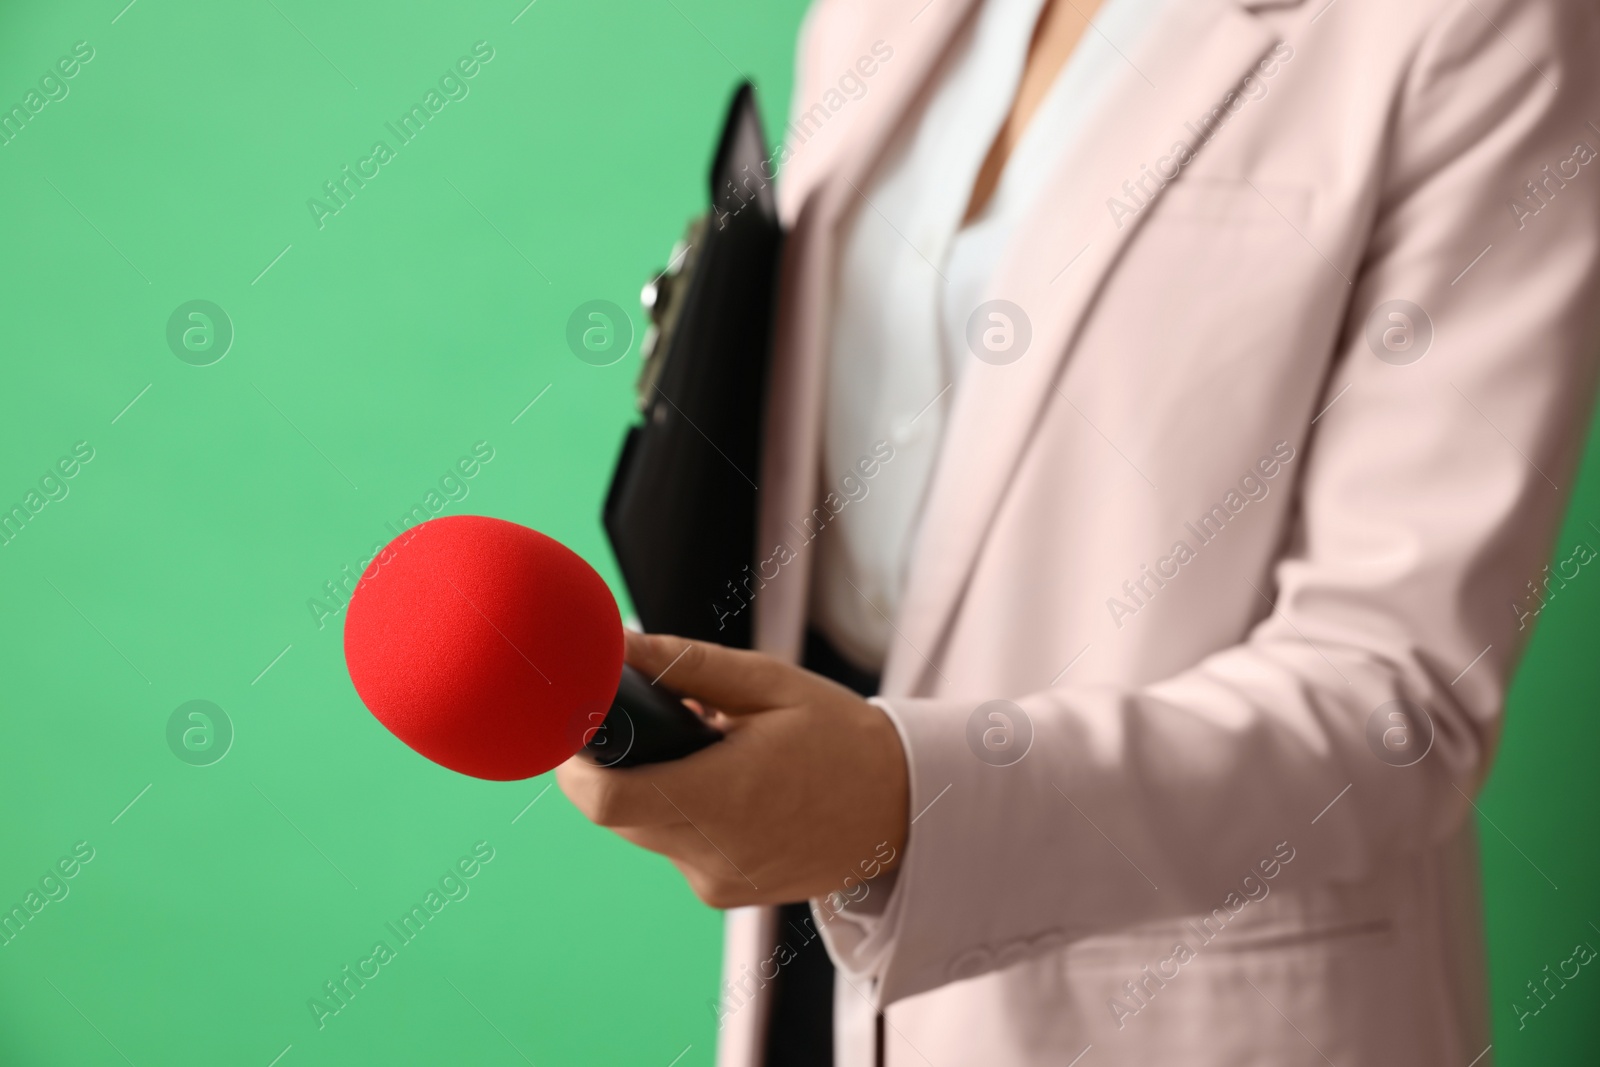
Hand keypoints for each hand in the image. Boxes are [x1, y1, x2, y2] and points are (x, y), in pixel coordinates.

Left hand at [557, 631, 908, 907]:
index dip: (574, 765)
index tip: (574, 729)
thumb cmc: (840, 738)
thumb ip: (686, 666)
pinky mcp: (723, 894)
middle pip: (615, 813)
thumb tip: (618, 642)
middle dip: (617, 766)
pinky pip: (675, 848)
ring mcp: (716, 882)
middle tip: (652, 724)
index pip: (606, 799)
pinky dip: (682, 814)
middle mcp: (711, 852)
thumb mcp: (769, 684)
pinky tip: (726, 788)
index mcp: (722, 796)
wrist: (904, 810)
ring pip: (642, 830)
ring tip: (704, 753)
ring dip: (651, 790)